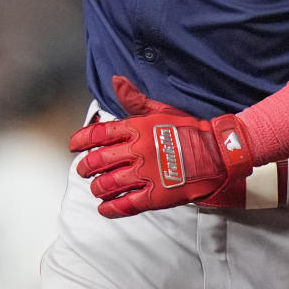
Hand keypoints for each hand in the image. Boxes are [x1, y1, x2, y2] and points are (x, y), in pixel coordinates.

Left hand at [69, 76, 252, 218]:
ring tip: (96, 188)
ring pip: (107, 184)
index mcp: (137, 129)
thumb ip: (135, 100)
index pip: (99, 134)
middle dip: (85, 167)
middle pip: (98, 161)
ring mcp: (145, 175)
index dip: (81, 140)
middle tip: (84, 170)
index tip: (73, 145)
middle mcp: (137, 151)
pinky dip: (110, 208)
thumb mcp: (160, 110)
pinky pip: (124, 205)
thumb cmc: (188, 129)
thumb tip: (115, 80)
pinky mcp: (154, 196)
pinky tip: (105, 207)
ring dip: (97, 187)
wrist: (215, 153)